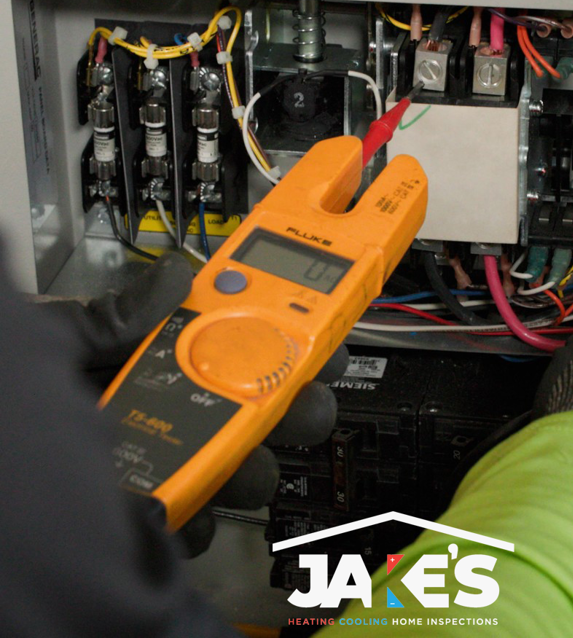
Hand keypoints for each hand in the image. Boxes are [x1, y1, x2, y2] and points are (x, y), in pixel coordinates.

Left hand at [38, 253, 341, 556]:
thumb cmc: (15, 407)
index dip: (280, 331)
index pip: (228, 338)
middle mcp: (160, 410)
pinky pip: (194, 521)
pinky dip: (201, 519)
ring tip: (250, 463)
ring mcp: (159, 466)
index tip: (318, 329)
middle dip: (288, 398)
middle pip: (245, 403)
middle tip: (308, 397)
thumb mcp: (57, 348)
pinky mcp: (148, 521)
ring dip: (254, 461)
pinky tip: (188, 512)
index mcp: (146, 360)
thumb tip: (178, 275)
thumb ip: (116, 317)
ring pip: (233, 465)